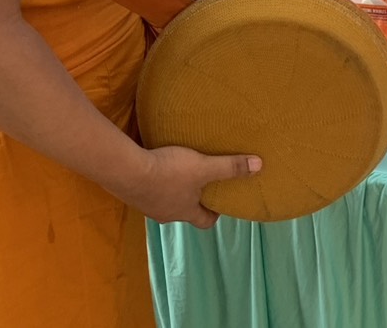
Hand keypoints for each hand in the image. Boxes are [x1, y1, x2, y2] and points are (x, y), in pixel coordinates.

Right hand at [121, 145, 261, 227]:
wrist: (126, 171)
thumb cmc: (169, 173)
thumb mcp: (203, 167)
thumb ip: (230, 167)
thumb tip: (259, 166)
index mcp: (185, 212)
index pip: (205, 221)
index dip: (214, 213)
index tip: (221, 200)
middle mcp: (166, 214)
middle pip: (185, 211)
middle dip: (194, 199)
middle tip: (201, 182)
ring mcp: (147, 205)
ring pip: (165, 201)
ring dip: (173, 190)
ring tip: (179, 171)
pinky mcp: (132, 193)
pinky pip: (149, 190)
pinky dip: (155, 182)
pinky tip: (156, 166)